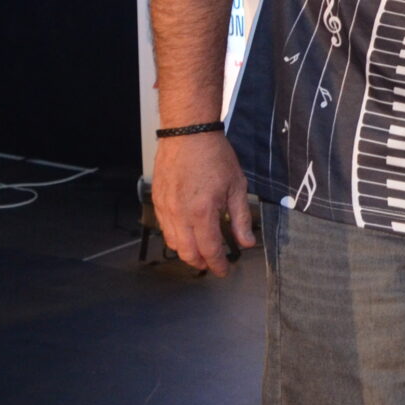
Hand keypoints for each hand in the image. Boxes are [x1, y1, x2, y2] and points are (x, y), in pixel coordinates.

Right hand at [152, 130, 256, 274]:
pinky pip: (164, 228)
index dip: (218, 265)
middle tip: (214, 263)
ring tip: (201, 251)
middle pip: (187, 253)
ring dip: (187, 252)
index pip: (210, 250)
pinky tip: (186, 233)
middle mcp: (180, 214)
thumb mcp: (236, 186)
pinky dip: (175, 237)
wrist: (187, 134)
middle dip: (201, 263)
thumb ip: (240, 218)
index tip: (225, 270)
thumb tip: (247, 242)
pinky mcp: (157, 200)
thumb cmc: (214, 156)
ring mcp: (165, 208)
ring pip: (173, 243)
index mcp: (202, 213)